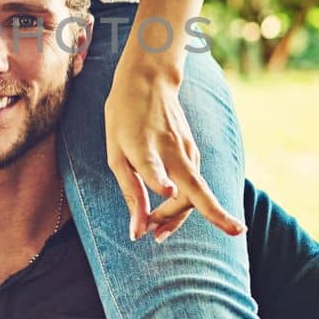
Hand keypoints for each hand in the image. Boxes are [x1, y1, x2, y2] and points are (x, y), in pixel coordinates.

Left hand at [104, 53, 245, 243]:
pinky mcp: (194, 152)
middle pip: (196, 191)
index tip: (166, 196)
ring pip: (194, 194)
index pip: (152, 167)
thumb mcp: (116, 152)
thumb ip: (130, 190)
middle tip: (157, 237)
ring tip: (157, 231)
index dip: (157, 182)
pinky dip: (183, 204)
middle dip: (203, 219)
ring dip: (177, 216)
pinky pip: (193, 185)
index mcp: (143, 146)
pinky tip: (167, 214)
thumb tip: (138, 230)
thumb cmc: (125, 118)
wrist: (149, 80)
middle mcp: (172, 150)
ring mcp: (188, 151)